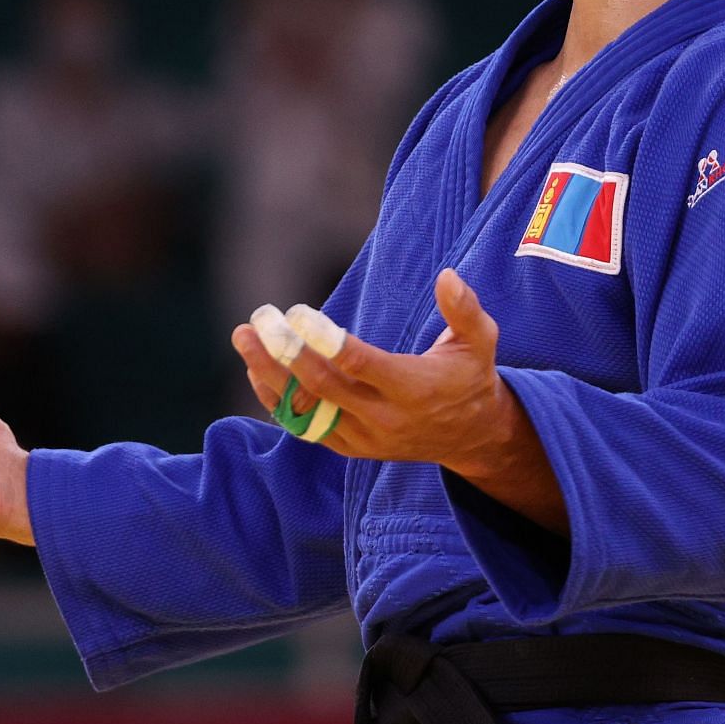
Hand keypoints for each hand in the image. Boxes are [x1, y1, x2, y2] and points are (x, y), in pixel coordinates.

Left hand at [230, 268, 521, 476]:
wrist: (469, 435)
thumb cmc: (469, 375)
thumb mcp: (480, 341)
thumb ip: (465, 310)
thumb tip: (447, 276)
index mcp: (415, 389)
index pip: (362, 366)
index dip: (326, 341)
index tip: (297, 313)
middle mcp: (386, 419)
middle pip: (324, 388)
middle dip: (286, 354)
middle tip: (259, 319)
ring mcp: (365, 438)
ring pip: (308, 410)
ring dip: (271, 376)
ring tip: (244, 338)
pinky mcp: (351, 448)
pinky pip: (306, 427)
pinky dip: (278, 401)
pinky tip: (256, 369)